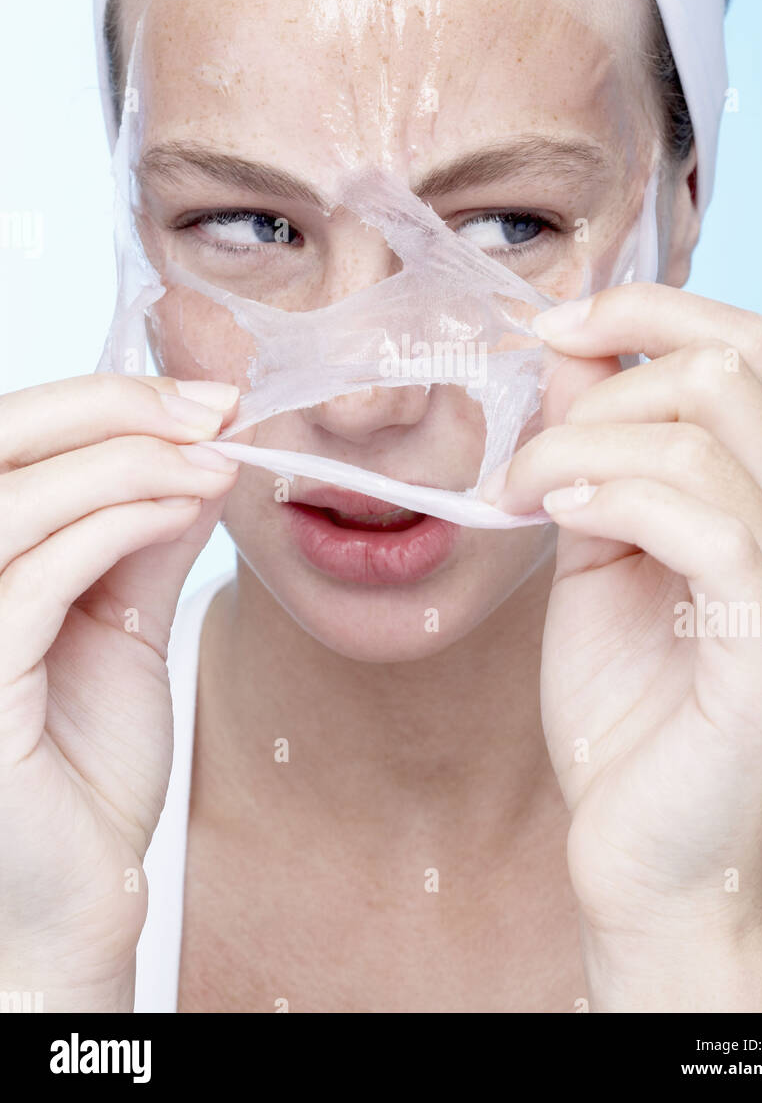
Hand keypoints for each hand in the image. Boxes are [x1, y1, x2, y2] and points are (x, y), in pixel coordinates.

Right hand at [0, 374, 239, 1009]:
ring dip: (124, 462)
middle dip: (112, 407)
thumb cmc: (87, 769)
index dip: (102, 397)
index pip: (10, 439)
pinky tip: (180, 512)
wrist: (80, 895)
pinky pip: (34, 575)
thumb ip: (143, 540)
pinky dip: (113, 525)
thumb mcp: (124, 628)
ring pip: (12, 501)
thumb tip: (195, 447)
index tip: (205, 396)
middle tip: (212, 407)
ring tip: (210, 462)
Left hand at [484, 284, 761, 1009]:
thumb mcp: (593, 548)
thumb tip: (569, 348)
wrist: (643, 854)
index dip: (646, 309)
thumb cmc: (623, 710)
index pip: (745, 345)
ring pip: (703, 439)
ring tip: (523, 498)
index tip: (549, 327)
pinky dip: (612, 497)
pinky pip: (706, 523)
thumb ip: (592, 450)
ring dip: (579, 449)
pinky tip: (559, 520)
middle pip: (732, 366)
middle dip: (605, 382)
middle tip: (528, 452)